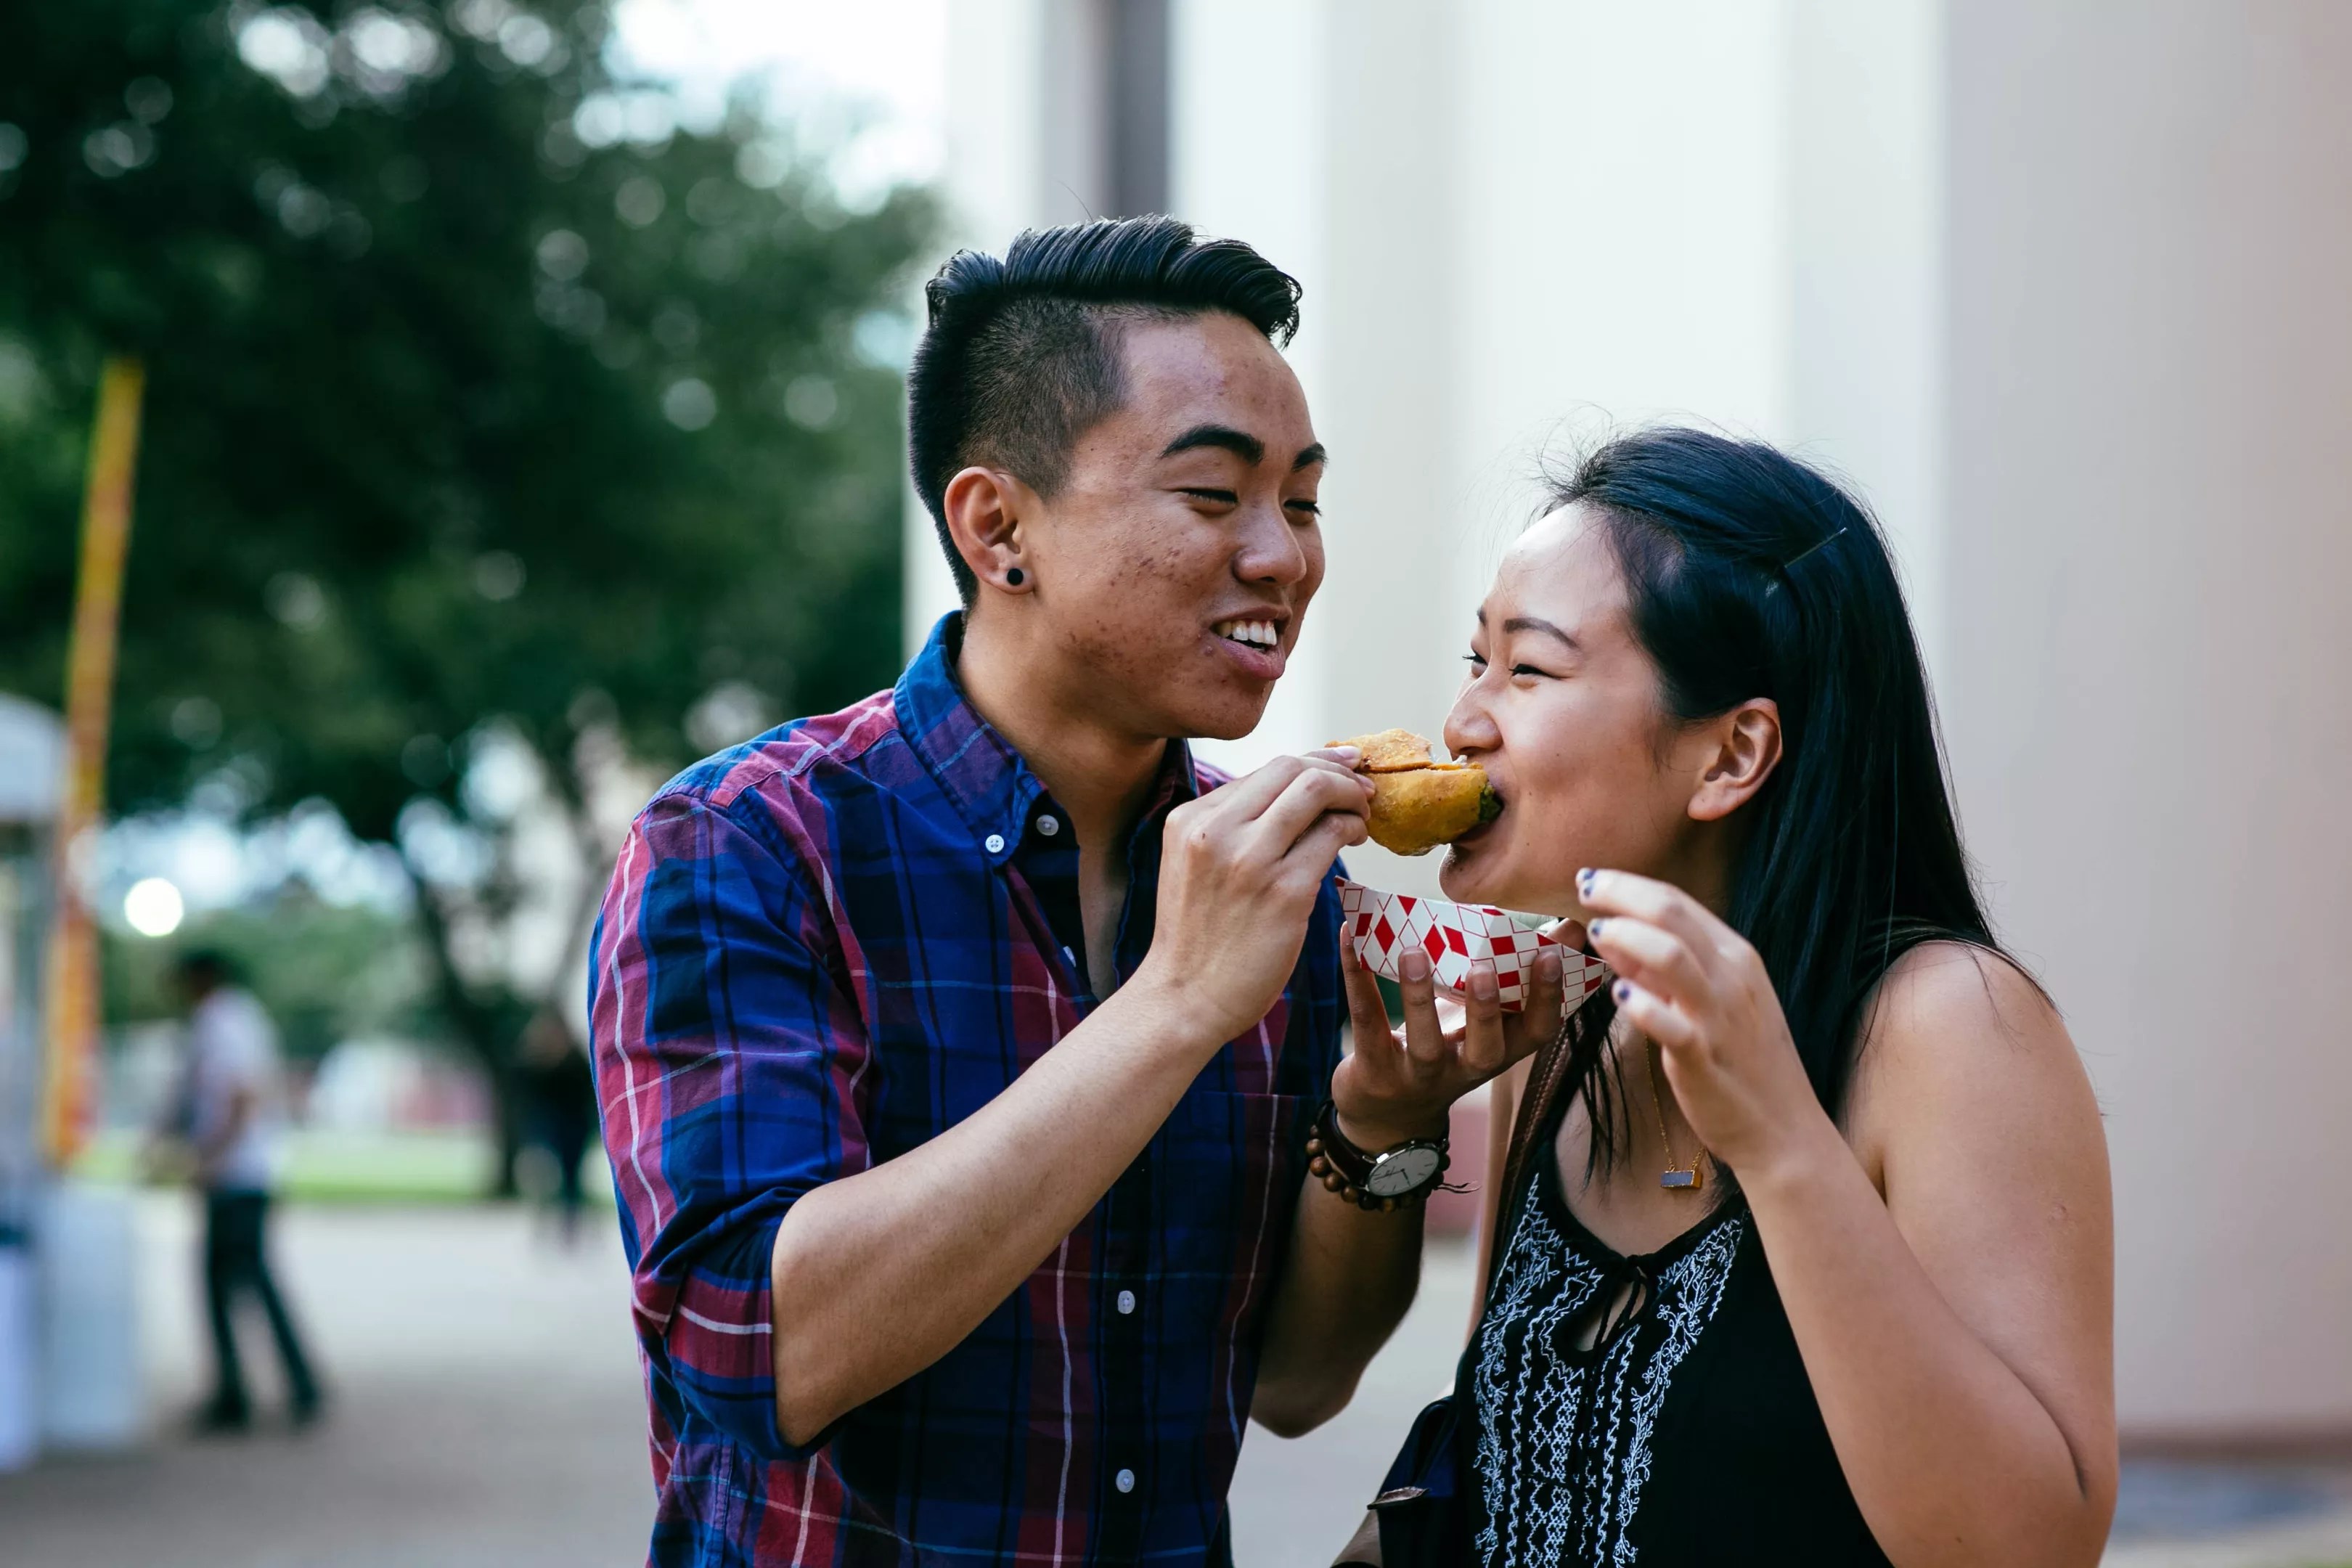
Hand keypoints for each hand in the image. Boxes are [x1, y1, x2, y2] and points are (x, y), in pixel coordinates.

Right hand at [1135, 750, 1372, 1044]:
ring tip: (1362, 814)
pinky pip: (1332, 837)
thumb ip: (1228, 828)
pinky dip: (1353, 828)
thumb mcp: (1192, 865)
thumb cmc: (1197, 937)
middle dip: (1338, 770)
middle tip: (1362, 788)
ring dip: (1351, 795)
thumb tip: (1290, 794)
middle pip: (1292, 768)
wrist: (1184, 999)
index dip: (1312, 762)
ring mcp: (1249, 860)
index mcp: (1191, 820)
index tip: (1340, 767)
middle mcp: (1216, 831)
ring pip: (1316, 790)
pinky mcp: (1284, 892)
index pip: (1265, 768)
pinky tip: (1355, 840)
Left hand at [1327, 920, 1572, 1152]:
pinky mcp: (1374, 1072)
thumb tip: (1569, 925)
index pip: (1536, 1034)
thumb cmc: (1443, 1052)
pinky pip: (1367, 1022)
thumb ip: (1513, 980)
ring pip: (1424, 1043)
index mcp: (1498, 1052)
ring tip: (1414, 952)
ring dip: (1419, 997)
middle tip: (1486, 967)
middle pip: (1485, 1049)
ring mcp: (1418, 1076)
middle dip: (1487, 1010)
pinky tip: (1351, 937)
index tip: (1551, 957)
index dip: (1547, 999)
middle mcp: (1464, 1070)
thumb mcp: (1481, 1025)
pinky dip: (1357, 978)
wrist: (1384, 1117)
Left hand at [1577, 868, 1832, 1179]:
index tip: (1591, 878)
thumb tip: (1613, 935)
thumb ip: (1663, 968)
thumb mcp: (1713, 1001)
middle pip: (1672, 915)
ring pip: (1672, 956)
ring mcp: (1719, 1016)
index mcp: (1736, 957)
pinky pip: (1671, 1023)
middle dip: (1621, 893)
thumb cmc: (1743, 1061)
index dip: (1630, 884)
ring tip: (1595, 932)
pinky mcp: (1704, 1057)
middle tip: (1583, 888)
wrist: (1782, 1129)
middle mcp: (1731, 978)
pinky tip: (1617, 992)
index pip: (1679, 902)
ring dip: (1626, 936)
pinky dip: (1642, 1004)